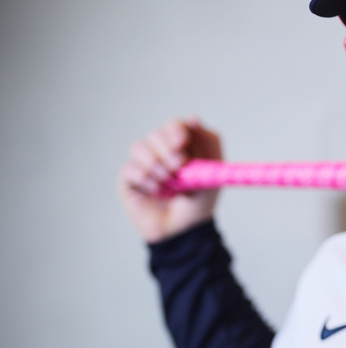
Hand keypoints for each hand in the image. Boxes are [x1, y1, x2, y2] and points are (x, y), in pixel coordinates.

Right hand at [118, 117, 222, 242]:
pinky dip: (146, 179)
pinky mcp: (129, 179)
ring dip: (157, 166)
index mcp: (182, 147)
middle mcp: (160, 152)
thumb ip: (208, 142)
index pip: (173, 125)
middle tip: (179, 166)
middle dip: (168, 150)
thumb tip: (194, 117)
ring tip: (170, 184)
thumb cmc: (200, 200)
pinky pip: (130, 169)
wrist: (187, 230)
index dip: (175, 130)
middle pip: (155, 134)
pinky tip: (157, 191)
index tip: (183, 142)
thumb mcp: (213, 171)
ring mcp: (143, 164)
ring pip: (139, 148)